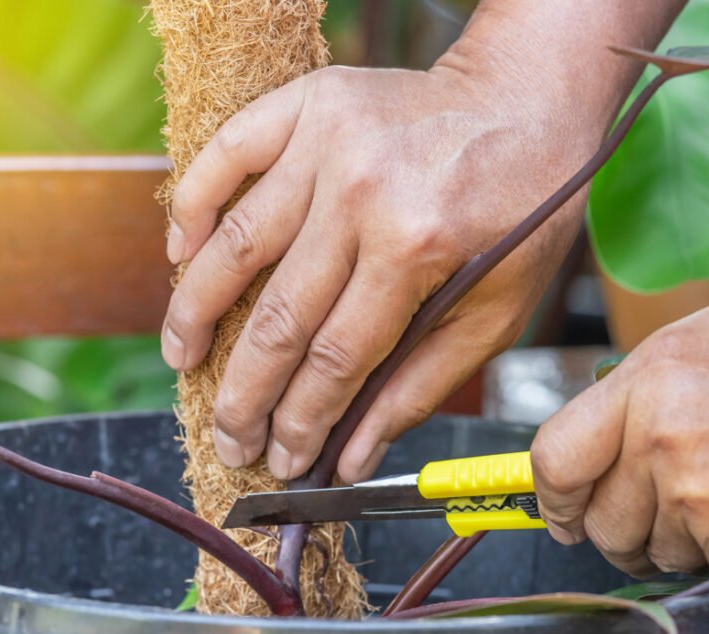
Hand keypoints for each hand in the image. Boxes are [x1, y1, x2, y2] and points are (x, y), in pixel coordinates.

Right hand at [162, 55, 597, 482]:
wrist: (528, 98)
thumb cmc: (521, 212)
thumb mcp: (496, 311)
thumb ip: (419, 385)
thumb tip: (351, 459)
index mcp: (418, 249)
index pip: (335, 360)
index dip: (299, 422)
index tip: (278, 460)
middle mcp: (364, 194)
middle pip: (278, 317)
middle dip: (244, 394)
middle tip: (226, 436)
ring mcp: (327, 142)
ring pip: (237, 245)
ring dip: (196, 312)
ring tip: (181, 358)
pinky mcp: (307, 103)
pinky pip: (227, 154)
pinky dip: (193, 206)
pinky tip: (180, 256)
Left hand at [531, 300, 708, 577]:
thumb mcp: (690, 345)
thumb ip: (626, 396)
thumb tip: (579, 454)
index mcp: (647, 385)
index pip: (557, 460)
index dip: (550, 497)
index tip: (558, 511)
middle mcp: (670, 443)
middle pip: (602, 525)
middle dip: (613, 529)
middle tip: (639, 512)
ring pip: (657, 553)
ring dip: (673, 539)